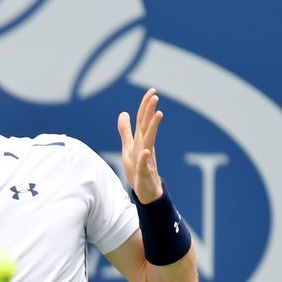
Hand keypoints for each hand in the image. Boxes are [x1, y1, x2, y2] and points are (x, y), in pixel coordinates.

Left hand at [117, 88, 163, 203]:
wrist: (146, 191)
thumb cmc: (137, 167)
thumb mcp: (128, 147)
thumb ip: (125, 130)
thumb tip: (123, 113)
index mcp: (141, 140)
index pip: (142, 120)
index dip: (145, 106)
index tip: (152, 91)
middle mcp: (145, 146)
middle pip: (147, 126)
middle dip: (150, 111)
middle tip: (155, 96)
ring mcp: (146, 159)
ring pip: (149, 141)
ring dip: (153, 128)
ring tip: (158, 114)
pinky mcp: (143, 172)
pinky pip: (144, 164)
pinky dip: (145, 158)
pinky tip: (146, 151)